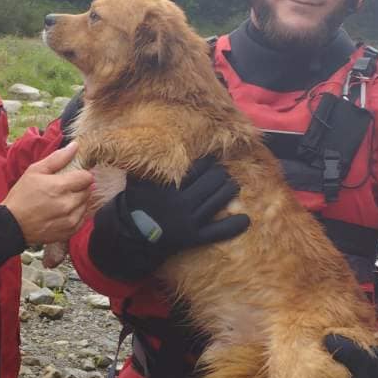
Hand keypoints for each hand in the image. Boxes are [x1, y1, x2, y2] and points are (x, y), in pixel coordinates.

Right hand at [3, 141, 93, 244]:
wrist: (12, 225)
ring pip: (86, 204)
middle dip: (79, 187)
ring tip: (61, 201)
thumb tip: (75, 146)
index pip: (87, 177)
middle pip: (88, 191)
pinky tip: (62, 212)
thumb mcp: (34, 171)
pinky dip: (76, 214)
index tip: (72, 177)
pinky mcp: (70, 231)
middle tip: (64, 189)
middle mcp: (68, 204)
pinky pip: (82, 218)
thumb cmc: (21, 196)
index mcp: (60, 187)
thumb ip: (57, 158)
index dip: (80, 175)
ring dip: (78, 201)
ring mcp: (70, 219)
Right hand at [88, 155, 250, 281]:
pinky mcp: (194, 238)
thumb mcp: (138, 180)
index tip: (211, 162)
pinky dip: (234, 226)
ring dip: (230, 190)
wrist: (132, 236)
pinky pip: (219, 232)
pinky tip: (245, 220)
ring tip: (231, 186)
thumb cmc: (137, 203)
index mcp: (169, 185)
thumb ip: (149, 163)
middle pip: (214, 181)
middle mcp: (181, 203)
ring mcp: (189, 221)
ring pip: (220, 200)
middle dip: (221, 174)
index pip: (200, 167)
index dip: (209, 162)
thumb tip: (158, 139)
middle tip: (221, 174)